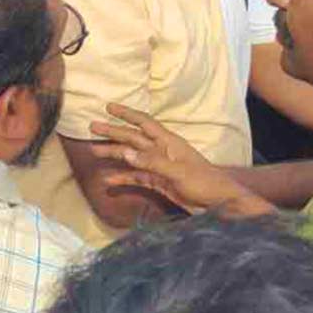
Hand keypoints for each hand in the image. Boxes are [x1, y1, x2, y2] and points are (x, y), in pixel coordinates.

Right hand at [88, 103, 267, 214]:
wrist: (220, 204)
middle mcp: (161, 152)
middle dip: (113, 133)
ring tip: (94, 152)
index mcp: (168, 143)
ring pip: (131, 158)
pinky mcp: (158, 183)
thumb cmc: (205, 183)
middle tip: (92, 127)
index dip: (127, 114)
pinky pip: (136, 178)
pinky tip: (108, 181)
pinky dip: (122, 179)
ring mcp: (159, 167)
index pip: (144, 123)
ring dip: (114, 154)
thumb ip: (152, 163)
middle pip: (133, 139)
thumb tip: (125, 153)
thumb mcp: (179, 172)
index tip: (109, 107)